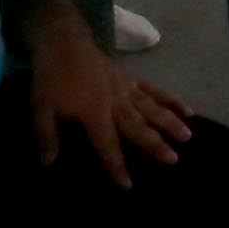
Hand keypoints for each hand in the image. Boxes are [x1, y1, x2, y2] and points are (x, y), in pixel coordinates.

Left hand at [26, 25, 195, 189]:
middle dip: (155, 144)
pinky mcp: (132, 79)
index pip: (107, 144)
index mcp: (94, 111)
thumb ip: (46, 135)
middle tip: (173, 160)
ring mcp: (127, 88)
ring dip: (170, 122)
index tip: (129, 185)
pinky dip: (171, 100)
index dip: (116, 165)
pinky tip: (188, 110)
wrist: (64, 42)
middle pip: (138, 126)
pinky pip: (155, 91)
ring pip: (152, 108)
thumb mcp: (40, 107)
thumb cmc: (52, 77)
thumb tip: (47, 164)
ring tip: (187, 137)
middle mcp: (115, 102)